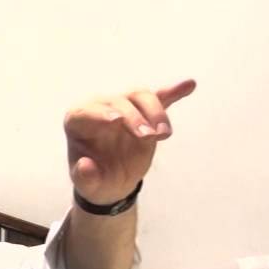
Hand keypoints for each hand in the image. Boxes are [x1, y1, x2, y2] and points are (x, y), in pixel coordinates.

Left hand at [64, 79, 195, 204]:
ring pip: (141, 96)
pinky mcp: (146, 113)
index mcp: (78, 122)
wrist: (113, 181)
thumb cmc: (95, 180)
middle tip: (147, 136)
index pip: (86, 111)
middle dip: (134, 117)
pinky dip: (174, 92)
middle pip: (119, 101)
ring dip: (155, 112)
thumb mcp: (87, 184)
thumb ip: (84, 176)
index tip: (115, 121)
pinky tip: (189, 85)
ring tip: (163, 135)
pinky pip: (161, 98)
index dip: (99, 113)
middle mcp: (101, 109)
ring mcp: (125, 108)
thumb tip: (86, 166)